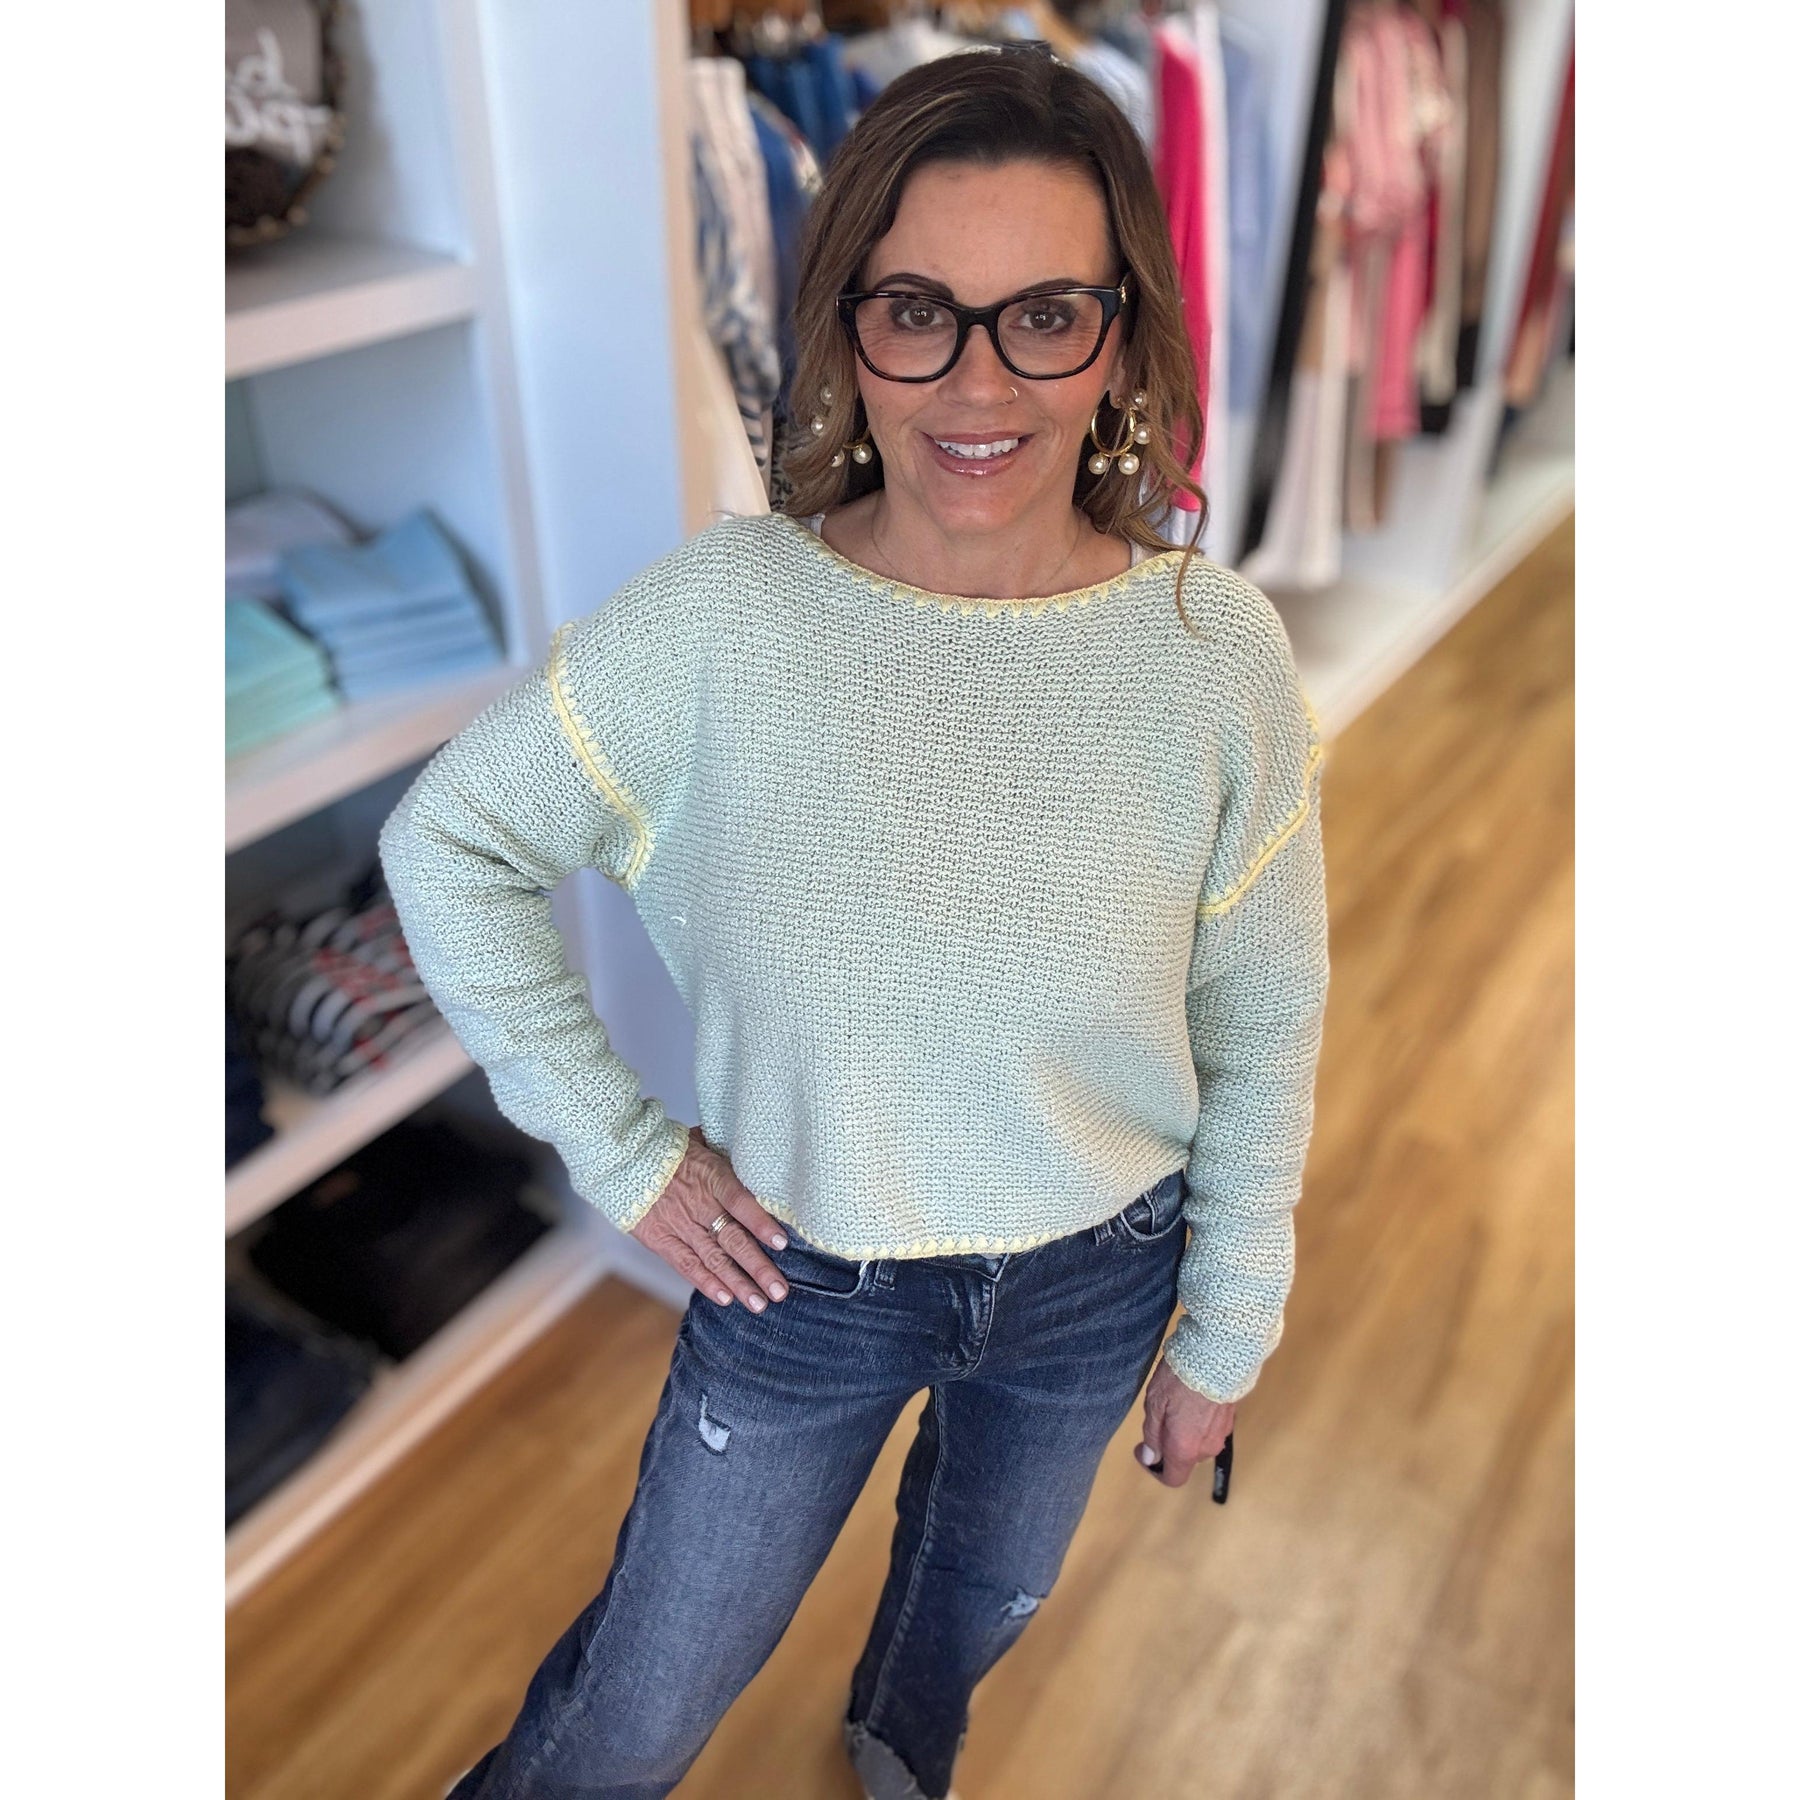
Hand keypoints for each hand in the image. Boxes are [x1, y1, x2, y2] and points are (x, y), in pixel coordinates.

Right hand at [630, 1126, 791, 1314]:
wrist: (625, 1158)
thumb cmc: (672, 1148)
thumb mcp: (705, 1141)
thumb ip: (730, 1156)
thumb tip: (762, 1160)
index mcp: (712, 1176)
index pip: (740, 1201)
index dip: (760, 1223)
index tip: (782, 1243)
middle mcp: (698, 1204)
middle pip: (733, 1240)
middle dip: (759, 1268)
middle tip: (780, 1291)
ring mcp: (679, 1225)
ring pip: (714, 1259)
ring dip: (739, 1284)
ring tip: (760, 1304)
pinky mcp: (660, 1239)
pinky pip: (686, 1264)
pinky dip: (706, 1282)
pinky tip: (726, 1298)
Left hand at [1135, 1358, 1234, 1487]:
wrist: (1218, 1356)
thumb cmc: (1179, 1380)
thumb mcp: (1155, 1404)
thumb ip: (1153, 1435)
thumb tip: (1151, 1458)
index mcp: (1185, 1449)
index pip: (1173, 1478)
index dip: (1155, 1470)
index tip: (1143, 1448)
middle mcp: (1207, 1448)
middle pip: (1185, 1458)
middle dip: (1169, 1444)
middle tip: (1158, 1417)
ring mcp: (1222, 1434)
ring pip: (1198, 1442)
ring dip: (1186, 1432)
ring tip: (1176, 1403)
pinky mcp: (1230, 1418)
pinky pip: (1210, 1429)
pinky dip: (1199, 1421)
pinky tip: (1193, 1398)